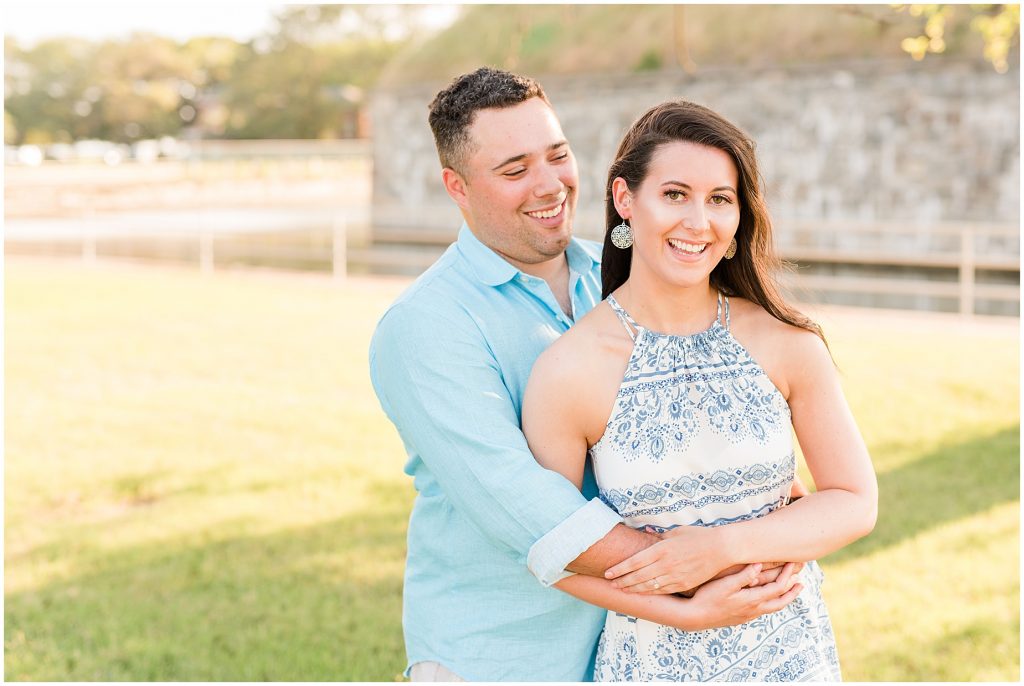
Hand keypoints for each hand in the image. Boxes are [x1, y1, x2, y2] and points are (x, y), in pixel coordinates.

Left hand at [605, 525, 726, 594]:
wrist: (721, 549)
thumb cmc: (697, 537)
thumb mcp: (676, 532)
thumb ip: (658, 535)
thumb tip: (646, 532)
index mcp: (661, 549)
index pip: (634, 562)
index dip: (619, 569)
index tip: (608, 573)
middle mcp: (666, 564)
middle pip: (638, 576)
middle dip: (622, 581)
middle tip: (610, 583)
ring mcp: (675, 576)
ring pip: (648, 586)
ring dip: (633, 589)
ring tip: (621, 590)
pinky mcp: (683, 584)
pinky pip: (662, 591)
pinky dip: (649, 593)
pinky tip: (641, 593)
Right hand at [683, 562, 802, 629]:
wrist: (694, 617)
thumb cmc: (707, 598)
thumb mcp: (725, 584)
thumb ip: (743, 575)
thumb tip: (759, 565)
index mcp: (752, 600)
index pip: (777, 588)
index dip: (787, 575)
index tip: (793, 564)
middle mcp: (753, 610)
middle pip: (780, 602)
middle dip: (792, 591)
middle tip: (801, 581)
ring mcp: (747, 616)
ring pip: (772, 608)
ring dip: (783, 598)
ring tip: (790, 591)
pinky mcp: (740, 618)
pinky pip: (763, 610)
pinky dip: (771, 603)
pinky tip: (767, 600)